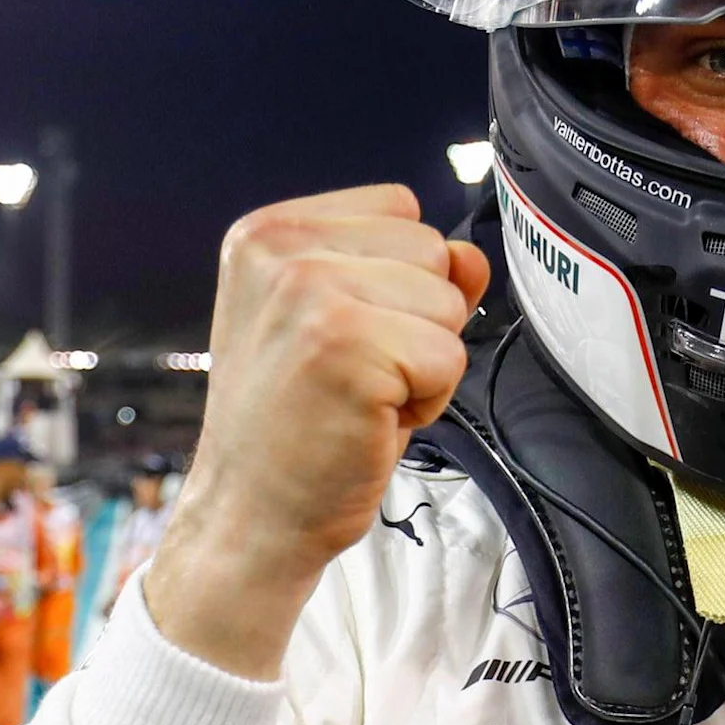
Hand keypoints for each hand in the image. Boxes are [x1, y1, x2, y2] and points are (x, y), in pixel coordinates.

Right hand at [142, 185, 488, 677]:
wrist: (251, 516)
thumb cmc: (295, 427)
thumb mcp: (344, 326)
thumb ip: (409, 276)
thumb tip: (473, 256)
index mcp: (268, 233)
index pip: (400, 209)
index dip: (397, 281)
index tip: (340, 339)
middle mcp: (282, 251)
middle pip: (432, 249)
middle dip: (415, 322)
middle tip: (351, 378)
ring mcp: (311, 293)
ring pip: (448, 301)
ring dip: (422, 363)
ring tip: (359, 399)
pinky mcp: (346, 346)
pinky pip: (449, 355)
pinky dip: (427, 401)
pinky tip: (369, 422)